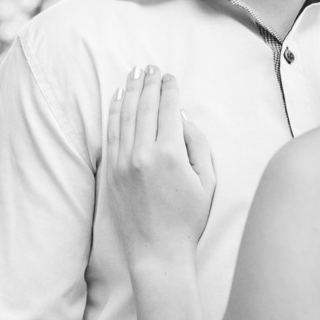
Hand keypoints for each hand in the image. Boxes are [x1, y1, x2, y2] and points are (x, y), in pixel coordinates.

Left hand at [105, 66, 215, 270]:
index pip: (168, 110)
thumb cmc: (188, 219)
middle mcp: (142, 154)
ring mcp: (123, 162)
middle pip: (145, 107)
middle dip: (149, 84)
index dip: (170, 90)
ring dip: (130, 91)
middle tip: (152, 67)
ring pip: (125, 116)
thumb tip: (180, 117)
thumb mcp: (207, 181)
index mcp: (169, 154)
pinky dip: (114, 112)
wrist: (157, 252)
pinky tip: (117, 98)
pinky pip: (112, 133)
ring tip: (134, 73)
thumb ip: (196, 143)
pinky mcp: (111, 172)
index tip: (171, 77)